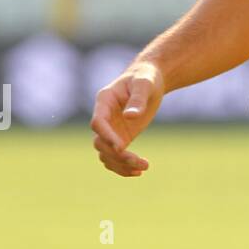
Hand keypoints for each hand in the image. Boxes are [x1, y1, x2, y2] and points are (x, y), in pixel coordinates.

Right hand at [90, 62, 164, 176]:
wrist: (151, 79)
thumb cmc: (146, 77)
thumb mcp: (144, 83)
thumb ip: (138, 99)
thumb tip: (130, 117)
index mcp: (104, 101)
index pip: (98, 122)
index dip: (107, 136)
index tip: (122, 147)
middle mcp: (104, 117)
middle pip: (100, 143)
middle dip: (117, 155)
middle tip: (138, 161)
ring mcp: (111, 129)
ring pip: (106, 154)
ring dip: (121, 165)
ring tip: (143, 168)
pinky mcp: (121, 137)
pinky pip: (115, 156)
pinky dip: (124, 166)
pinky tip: (139, 171)